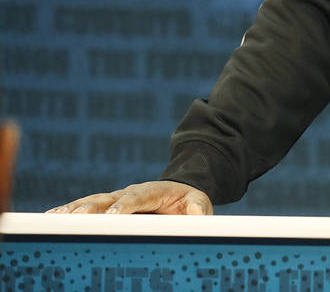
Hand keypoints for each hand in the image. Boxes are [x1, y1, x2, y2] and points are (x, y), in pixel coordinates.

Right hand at [46, 181, 211, 214]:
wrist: (177, 192)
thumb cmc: (187, 200)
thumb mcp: (198, 200)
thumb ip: (198, 206)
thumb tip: (197, 213)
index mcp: (152, 190)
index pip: (137, 196)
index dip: (125, 204)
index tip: (114, 214)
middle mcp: (129, 192)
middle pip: (108, 198)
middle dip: (91, 207)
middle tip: (75, 218)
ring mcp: (115, 199)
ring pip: (91, 202)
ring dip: (73, 210)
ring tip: (54, 218)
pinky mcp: (105, 207)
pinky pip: (85, 209)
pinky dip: (69, 212)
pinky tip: (51, 219)